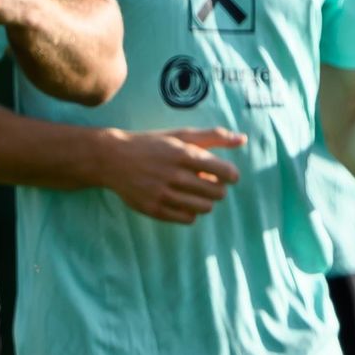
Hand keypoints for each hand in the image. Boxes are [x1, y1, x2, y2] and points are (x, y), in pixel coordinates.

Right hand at [98, 127, 249, 224]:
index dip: (231, 175)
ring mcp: (161, 194)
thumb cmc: (152, 145)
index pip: (226, 172)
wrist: (111, 159)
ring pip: (205, 208)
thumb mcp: (181, 135)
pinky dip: (190, 212)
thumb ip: (214, 136)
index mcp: (183, 154)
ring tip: (196, 192)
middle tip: (207, 182)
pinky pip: (187, 219)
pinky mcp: (153, 209)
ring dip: (206, 201)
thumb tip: (243, 139)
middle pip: (217, 193)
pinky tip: (183, 201)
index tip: (226, 174)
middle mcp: (173, 175)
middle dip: (218, 188)